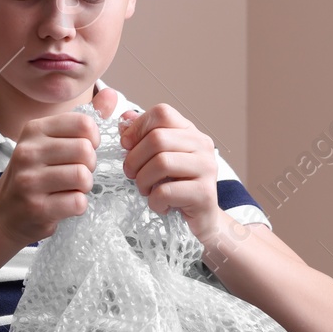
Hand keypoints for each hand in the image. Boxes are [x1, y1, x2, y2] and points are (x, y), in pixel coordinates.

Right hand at [0, 86, 127, 246]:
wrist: (3, 214)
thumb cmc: (33, 175)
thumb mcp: (50, 142)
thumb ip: (82, 121)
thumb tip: (111, 94)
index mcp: (34, 130)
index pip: (84, 124)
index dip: (92, 140)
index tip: (82, 151)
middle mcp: (28, 151)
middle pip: (86, 151)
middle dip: (89, 166)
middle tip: (75, 173)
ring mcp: (30, 180)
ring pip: (83, 177)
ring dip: (84, 187)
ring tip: (69, 189)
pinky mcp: (36, 207)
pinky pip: (77, 202)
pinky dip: (77, 206)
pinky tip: (63, 204)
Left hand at [116, 102, 220, 235]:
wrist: (201, 218)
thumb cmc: (175, 186)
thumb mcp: (157, 158)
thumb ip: (142, 137)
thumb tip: (125, 118)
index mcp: (189, 132)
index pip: (162, 113)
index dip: (138, 127)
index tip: (127, 146)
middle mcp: (202, 145)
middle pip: (157, 139)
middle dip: (134, 159)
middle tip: (130, 174)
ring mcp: (206, 168)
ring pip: (161, 163)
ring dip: (143, 181)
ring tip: (146, 190)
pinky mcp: (204, 193)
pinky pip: (166, 191)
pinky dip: (155, 201)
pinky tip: (160, 205)